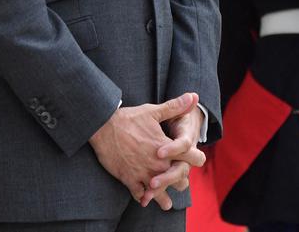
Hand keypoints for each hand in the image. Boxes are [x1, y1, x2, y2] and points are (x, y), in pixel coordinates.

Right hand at [89, 92, 198, 209]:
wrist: (103, 127)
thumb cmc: (128, 118)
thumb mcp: (153, 111)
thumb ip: (175, 107)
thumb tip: (193, 96)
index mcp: (167, 148)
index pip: (191, 158)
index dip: (195, 159)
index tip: (194, 159)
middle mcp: (158, 164)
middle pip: (179, 180)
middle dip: (180, 180)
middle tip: (178, 180)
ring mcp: (143, 174)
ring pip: (160, 194)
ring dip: (163, 196)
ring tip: (165, 201)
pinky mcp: (129, 180)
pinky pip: (140, 195)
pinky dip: (144, 197)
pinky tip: (145, 197)